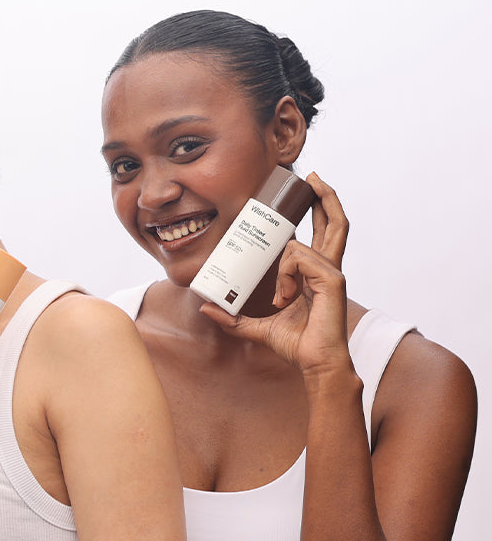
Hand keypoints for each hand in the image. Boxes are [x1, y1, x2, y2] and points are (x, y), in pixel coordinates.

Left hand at [202, 172, 353, 378]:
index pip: (323, 232)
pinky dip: (286, 277)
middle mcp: (328, 267)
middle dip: (326, 196)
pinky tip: (287, 299)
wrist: (314, 364)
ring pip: (298, 247)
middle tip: (312, 177)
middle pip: (335, 222)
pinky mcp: (333, 280)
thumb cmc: (296, 344)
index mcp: (317, 272)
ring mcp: (333, 272)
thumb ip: (233, 319)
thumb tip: (205, 308)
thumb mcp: (256, 327)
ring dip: (282, 270)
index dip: (317, 209)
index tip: (304, 191)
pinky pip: (298, 261)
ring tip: (282, 299)